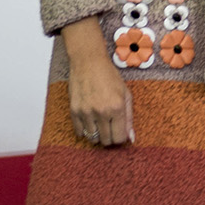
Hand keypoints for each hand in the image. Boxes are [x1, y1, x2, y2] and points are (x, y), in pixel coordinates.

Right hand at [60, 17, 133, 146]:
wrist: (88, 63)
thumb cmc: (110, 77)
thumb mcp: (125, 94)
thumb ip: (129, 117)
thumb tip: (131, 138)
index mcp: (117, 107)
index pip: (119, 138)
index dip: (121, 138)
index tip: (120, 132)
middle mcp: (101, 112)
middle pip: (106, 141)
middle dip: (110, 137)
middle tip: (111, 127)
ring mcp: (86, 113)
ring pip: (93, 139)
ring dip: (98, 134)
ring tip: (101, 122)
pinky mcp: (73, 112)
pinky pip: (80, 133)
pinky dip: (86, 131)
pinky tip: (90, 121)